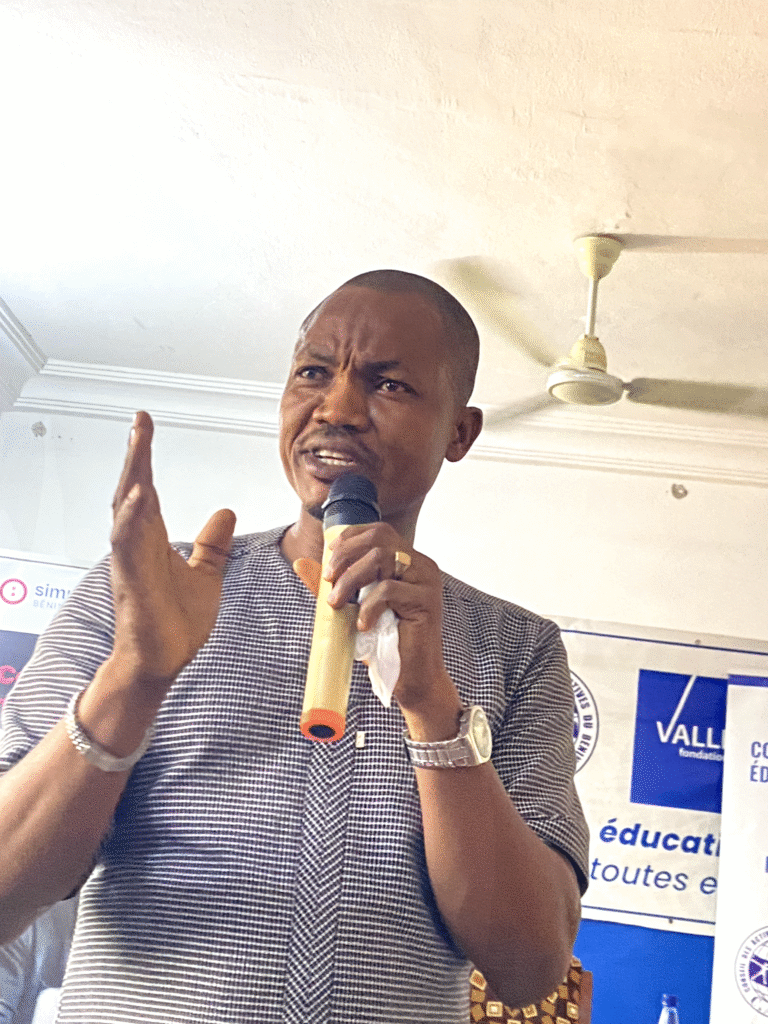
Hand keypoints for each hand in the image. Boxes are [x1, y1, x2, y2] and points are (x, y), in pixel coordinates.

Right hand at [108, 412, 235, 699]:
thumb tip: (225, 514)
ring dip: (131, 478)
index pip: (148, 489)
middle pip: (132, 490)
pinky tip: (138, 498)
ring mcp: (132, 562)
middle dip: (135, 456)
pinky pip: (128, 546)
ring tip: (138, 446)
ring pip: (126, 512)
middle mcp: (138, 545)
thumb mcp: (206, 574)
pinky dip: (132, 520)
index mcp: (153, 540)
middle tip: (139, 422)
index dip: (144, 458)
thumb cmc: (175, 623)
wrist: (163, 661)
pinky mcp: (133, 583)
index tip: (145, 426)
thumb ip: (213, 544)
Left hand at [321, 523, 461, 728]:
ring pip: (381, 559)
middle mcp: (421, 565)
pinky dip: (367, 606)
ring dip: (350, 580)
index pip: (379, 531)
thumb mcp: (354, 606)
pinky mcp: (427, 601)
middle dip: (346, 556)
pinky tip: (362, 625)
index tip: (329, 557)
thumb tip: (300, 563)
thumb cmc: (386, 642)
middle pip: (379, 539)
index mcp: (409, 561)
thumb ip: (334, 583)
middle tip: (328, 579)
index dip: (351, 538)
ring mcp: (426, 581)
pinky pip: (387, 590)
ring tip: (337, 604)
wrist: (412, 678)